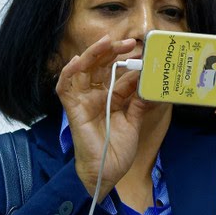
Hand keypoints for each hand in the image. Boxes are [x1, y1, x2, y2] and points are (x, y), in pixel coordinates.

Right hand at [55, 35, 157, 200]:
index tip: (144, 55)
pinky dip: (69, 72)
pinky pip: (65, 87)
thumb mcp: (134, 122)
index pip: (117, 74)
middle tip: (129, 43)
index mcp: (110, 98)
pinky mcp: (72, 109)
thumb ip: (140, 102)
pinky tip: (79, 61)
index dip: (129, 63)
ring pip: (83, 70)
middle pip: (100, 66)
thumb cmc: (117, 150)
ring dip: (94, 54)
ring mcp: (83, 101)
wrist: (107, 171)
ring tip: (108, 43)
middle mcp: (95, 96)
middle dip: (113, 52)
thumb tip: (151, 82)